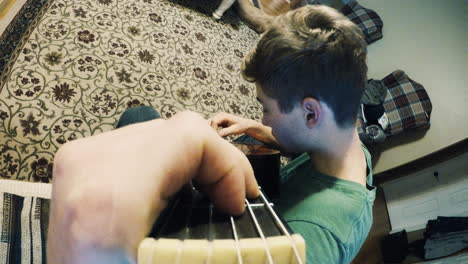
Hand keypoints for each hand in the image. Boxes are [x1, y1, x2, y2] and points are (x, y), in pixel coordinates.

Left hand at [47, 111, 258, 263]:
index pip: (189, 136)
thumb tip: (241, 209)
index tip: (236, 207)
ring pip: (162, 131)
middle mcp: (89, 163)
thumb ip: (211, 242)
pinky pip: (141, 140)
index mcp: (110, 197)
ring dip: (196, 161)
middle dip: (218, 162)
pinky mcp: (79, 160)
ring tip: (212, 193)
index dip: (228, 165)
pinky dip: (170, 159)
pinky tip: (179, 186)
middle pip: (179, 129)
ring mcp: (81, 157)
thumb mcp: (168, 260)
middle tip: (236, 198)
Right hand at [210, 112, 279, 147]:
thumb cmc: (242, 126)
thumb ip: (226, 131)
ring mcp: (218, 119)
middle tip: (215, 139)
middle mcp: (219, 115)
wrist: (246, 125)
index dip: (213, 130)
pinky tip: (217, 137)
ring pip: (210, 125)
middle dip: (211, 131)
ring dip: (211, 131)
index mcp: (223, 115)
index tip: (216, 137)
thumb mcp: (235, 130)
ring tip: (216, 138)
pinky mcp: (219, 123)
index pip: (213, 122)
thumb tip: (219, 134)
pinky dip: (213, 132)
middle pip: (209, 123)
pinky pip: (213, 127)